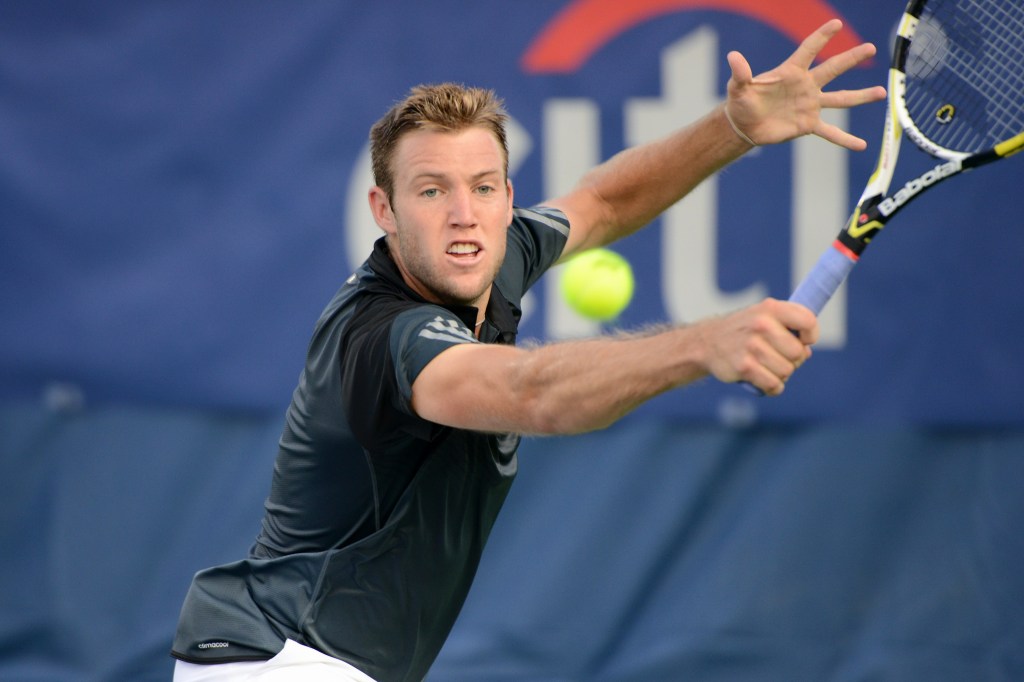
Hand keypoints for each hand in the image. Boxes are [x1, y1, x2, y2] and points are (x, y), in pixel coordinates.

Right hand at [697, 299, 817, 395]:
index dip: (811, 335)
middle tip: (778, 357)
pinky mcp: (744, 367)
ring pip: (787, 371)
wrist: (707, 342)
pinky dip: (773, 387)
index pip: (808, 321)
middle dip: (793, 360)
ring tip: (767, 366)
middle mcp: (761, 324)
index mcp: (770, 308)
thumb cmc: (743, 330)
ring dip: (780, 374)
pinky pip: (774, 385)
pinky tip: (764, 380)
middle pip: (798, 353)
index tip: (804, 341)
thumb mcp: (764, 316)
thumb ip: (789, 327)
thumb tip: (806, 352)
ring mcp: (752, 346)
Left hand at [724, 19, 886, 149]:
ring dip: (861, 96)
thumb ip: (741, 73)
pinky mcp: (808, 124)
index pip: (808, 50)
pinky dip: (845, 139)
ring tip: (882, 93)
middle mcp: (805, 86)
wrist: (745, 125)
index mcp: (790, 72)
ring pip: (840, 99)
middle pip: (832, 69)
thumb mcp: (739, 87)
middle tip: (870, 47)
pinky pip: (831, 132)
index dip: (821, 37)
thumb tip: (733, 56)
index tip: (837, 24)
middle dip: (851, 58)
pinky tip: (861, 145)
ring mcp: (810, 105)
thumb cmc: (742, 101)